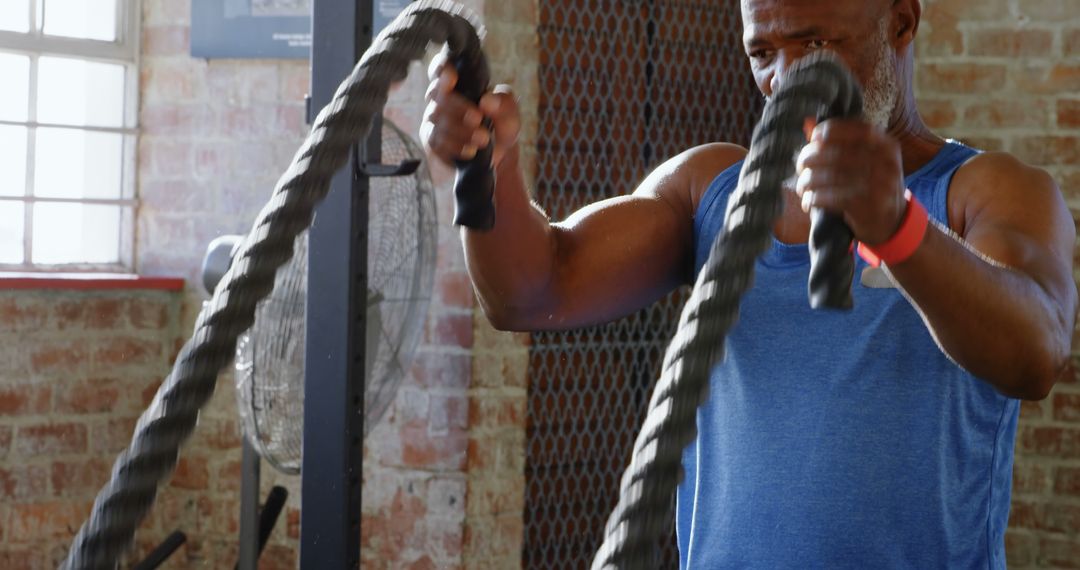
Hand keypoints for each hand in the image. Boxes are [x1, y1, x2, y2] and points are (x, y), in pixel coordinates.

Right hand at [421, 50, 520, 169]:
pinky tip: (471, 150)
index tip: (451, 75)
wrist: (499, 159)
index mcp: (458, 86)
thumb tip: (486, 101)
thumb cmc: (500, 129)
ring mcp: (433, 122)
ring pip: (436, 119)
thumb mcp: (510, 115)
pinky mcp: (433, 144)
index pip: (440, 69)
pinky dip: (456, 146)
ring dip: (460, 129)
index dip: (440, 67)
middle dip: (458, 106)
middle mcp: (441, 101)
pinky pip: (437, 142)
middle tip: (478, 117)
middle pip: (436, 96)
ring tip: (483, 138)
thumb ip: (504, 104)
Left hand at [794, 119, 906, 245]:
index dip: (831, 130)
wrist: (891, 222)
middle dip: (812, 158)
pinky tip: (808, 202)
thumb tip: (807, 122)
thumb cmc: (870, 185)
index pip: (858, 129)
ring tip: (802, 187)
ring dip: (809, 181)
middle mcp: (887, 163)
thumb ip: (838, 141)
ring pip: (832, 176)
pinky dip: (815, 199)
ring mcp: (880, 185)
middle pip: (839, 153)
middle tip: (800, 166)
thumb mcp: (865, 160)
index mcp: (888, 146)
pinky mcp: (869, 206)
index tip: (814, 138)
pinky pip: (833, 198)